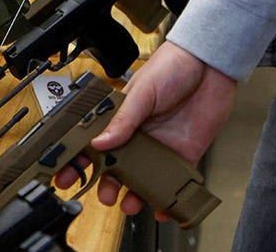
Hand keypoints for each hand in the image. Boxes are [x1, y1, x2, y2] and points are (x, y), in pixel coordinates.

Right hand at [54, 41, 235, 215]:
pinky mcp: (183, 154)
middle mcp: (137, 135)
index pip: (93, 142)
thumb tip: (100, 142)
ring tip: (129, 205)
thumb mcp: (142, 92)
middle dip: (106, 184)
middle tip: (104, 196)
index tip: (66, 176)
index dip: (79, 161)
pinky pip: (174, 181)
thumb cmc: (171, 67)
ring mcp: (159, 146)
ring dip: (134, 195)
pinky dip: (167, 199)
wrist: (208, 65)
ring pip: (142, 179)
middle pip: (116, 167)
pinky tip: (161, 210)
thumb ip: (123, 120)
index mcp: (120, 118)